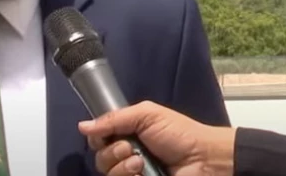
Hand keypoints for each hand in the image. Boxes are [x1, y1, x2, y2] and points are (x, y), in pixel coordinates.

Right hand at [78, 101, 235, 175]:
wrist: (203, 158)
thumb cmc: (178, 133)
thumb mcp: (146, 115)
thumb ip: (114, 119)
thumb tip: (82, 126)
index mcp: (127, 134)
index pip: (98, 139)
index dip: (97, 137)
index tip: (104, 135)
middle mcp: (127, 155)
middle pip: (100, 159)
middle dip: (112, 153)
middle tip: (130, 148)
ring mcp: (133, 174)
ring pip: (108, 174)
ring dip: (121, 167)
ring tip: (140, 163)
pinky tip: (142, 173)